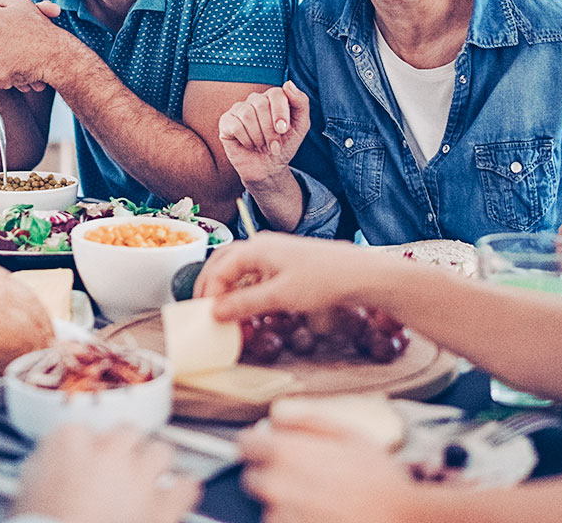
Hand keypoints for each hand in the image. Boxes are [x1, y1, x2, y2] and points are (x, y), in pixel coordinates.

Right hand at [13, 424, 200, 522]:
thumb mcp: (25, 491)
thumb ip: (41, 467)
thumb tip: (47, 462)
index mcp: (70, 443)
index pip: (80, 430)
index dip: (83, 447)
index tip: (82, 459)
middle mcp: (109, 452)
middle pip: (127, 432)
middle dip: (124, 448)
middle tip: (117, 467)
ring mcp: (139, 477)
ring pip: (160, 451)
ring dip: (155, 464)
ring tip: (149, 477)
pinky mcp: (163, 506)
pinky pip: (186, 486)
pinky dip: (183, 490)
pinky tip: (178, 494)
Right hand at [194, 232, 385, 321]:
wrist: (359, 273)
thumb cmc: (321, 280)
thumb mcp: (280, 297)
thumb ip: (245, 304)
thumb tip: (215, 311)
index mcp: (256, 248)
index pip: (219, 268)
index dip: (208, 292)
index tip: (206, 315)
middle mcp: (262, 245)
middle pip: (224, 261)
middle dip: (211, 284)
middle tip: (203, 308)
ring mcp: (275, 253)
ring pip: (240, 267)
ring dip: (228, 286)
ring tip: (223, 309)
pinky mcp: (286, 263)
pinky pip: (255, 273)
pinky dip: (245, 288)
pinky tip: (248, 305)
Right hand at [217, 81, 310, 186]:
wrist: (268, 168)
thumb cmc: (284, 145)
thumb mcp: (301, 126)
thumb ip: (301, 102)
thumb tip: (288, 83)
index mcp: (273, 98)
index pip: (276, 93)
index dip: (280, 112)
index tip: (283, 130)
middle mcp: (255, 100)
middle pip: (261, 104)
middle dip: (270, 129)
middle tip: (274, 145)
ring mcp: (239, 109)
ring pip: (247, 114)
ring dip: (259, 136)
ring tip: (262, 145)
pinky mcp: (226, 122)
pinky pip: (235, 125)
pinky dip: (246, 139)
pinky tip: (249, 145)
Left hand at [240, 418, 414, 522]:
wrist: (402, 521)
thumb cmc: (379, 479)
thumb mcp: (349, 434)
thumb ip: (306, 419)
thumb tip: (276, 414)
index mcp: (287, 453)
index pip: (245, 444)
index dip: (260, 444)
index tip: (272, 448)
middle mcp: (277, 486)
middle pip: (254, 477)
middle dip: (273, 475)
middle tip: (306, 478)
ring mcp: (281, 517)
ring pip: (269, 507)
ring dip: (286, 503)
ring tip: (321, 501)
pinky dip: (296, 521)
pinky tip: (322, 516)